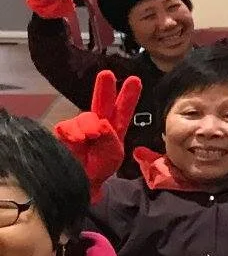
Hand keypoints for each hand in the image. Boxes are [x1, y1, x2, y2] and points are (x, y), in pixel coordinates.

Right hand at [53, 70, 140, 197]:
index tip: (135, 79)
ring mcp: (80, 126)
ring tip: (90, 138)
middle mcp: (98, 123)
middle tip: (107, 74)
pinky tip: (77, 140)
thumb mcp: (113, 155)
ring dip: (89, 126)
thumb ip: (111, 139)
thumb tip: (101, 123)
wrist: (81, 182)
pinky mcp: (64, 131)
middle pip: (102, 102)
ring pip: (86, 117)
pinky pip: (68, 126)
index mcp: (114, 128)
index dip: (128, 96)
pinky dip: (74, 133)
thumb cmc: (99, 168)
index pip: (123, 110)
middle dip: (104, 88)